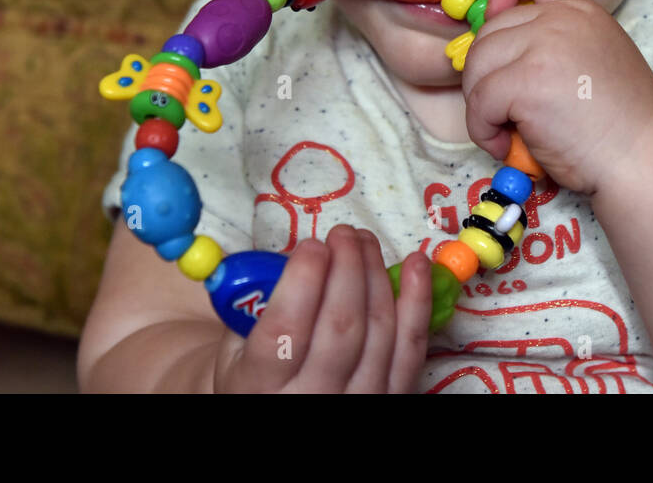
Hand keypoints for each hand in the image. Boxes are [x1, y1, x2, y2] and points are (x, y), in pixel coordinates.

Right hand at [213, 225, 431, 392]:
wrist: (284, 419)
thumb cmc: (258, 376)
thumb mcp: (235, 350)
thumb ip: (251, 307)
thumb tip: (284, 255)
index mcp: (261, 385)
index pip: (286, 329)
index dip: (302, 281)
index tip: (312, 245)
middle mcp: (312, 397)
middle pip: (341, 327)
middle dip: (347, 269)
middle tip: (343, 234)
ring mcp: (358, 401)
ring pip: (379, 331)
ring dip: (377, 275)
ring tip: (365, 240)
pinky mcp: (393, 398)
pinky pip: (412, 348)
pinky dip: (418, 301)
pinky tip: (416, 264)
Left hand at [460, 0, 652, 195]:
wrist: (641, 157)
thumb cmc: (623, 126)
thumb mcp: (601, 61)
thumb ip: (563, 47)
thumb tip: (510, 60)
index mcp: (582, 11)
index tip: (499, 24)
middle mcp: (561, 19)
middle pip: (490, 31)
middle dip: (485, 73)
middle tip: (501, 110)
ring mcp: (542, 46)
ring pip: (477, 64)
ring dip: (480, 104)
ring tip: (503, 132)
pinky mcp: (525, 81)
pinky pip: (479, 101)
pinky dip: (483, 129)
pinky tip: (506, 146)